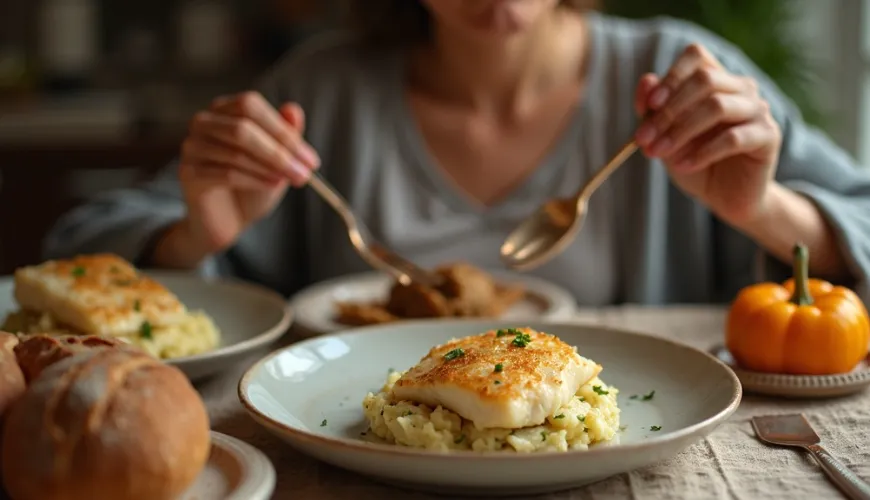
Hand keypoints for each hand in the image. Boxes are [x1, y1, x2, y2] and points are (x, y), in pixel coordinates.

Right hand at [175, 91, 319, 256]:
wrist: (228, 220)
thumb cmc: (253, 184)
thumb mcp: (277, 159)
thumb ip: (285, 134)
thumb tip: (292, 109)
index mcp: (224, 110)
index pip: (250, 105)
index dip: (282, 130)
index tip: (310, 158)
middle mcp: (203, 122)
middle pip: (242, 127)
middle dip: (279, 152)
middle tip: (304, 173)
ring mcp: (192, 146)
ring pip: (236, 152)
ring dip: (269, 168)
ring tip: (288, 181)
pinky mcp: (189, 173)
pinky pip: (226, 173)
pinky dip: (254, 180)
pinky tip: (270, 186)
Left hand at [633, 43, 781, 226]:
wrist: (724, 197)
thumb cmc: (693, 160)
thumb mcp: (664, 136)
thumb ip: (653, 110)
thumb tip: (646, 80)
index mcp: (716, 80)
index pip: (697, 56)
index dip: (672, 76)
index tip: (649, 105)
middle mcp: (740, 88)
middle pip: (705, 80)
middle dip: (668, 111)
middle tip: (644, 138)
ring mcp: (757, 109)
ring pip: (717, 106)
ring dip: (681, 130)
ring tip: (659, 153)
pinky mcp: (768, 135)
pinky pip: (733, 138)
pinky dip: (702, 152)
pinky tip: (684, 165)